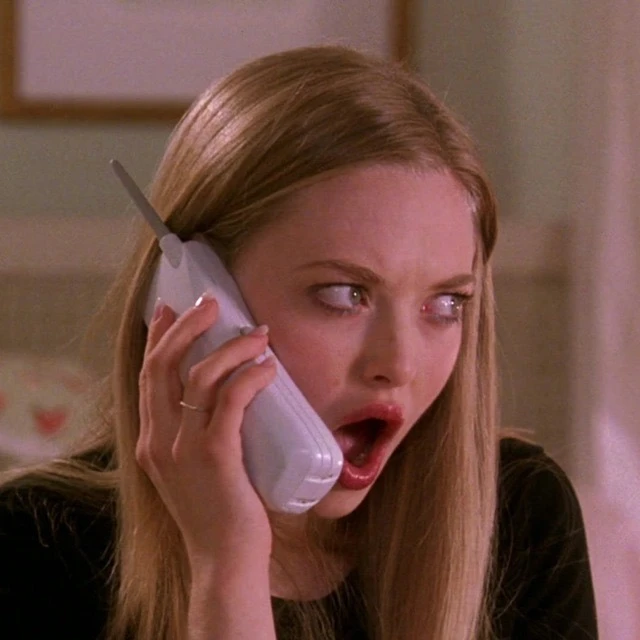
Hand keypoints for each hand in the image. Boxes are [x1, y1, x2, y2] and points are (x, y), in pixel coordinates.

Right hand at [136, 292, 277, 571]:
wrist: (224, 561)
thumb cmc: (220, 513)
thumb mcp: (197, 470)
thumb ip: (202, 436)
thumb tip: (234, 394)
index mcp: (151, 442)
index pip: (147, 377)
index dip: (157, 338)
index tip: (169, 309)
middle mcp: (159, 441)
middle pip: (163, 365)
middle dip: (187, 326)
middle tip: (212, 303)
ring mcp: (183, 448)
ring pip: (199, 376)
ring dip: (230, 347)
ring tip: (258, 333)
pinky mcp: (215, 456)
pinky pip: (231, 401)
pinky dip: (250, 376)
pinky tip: (268, 367)